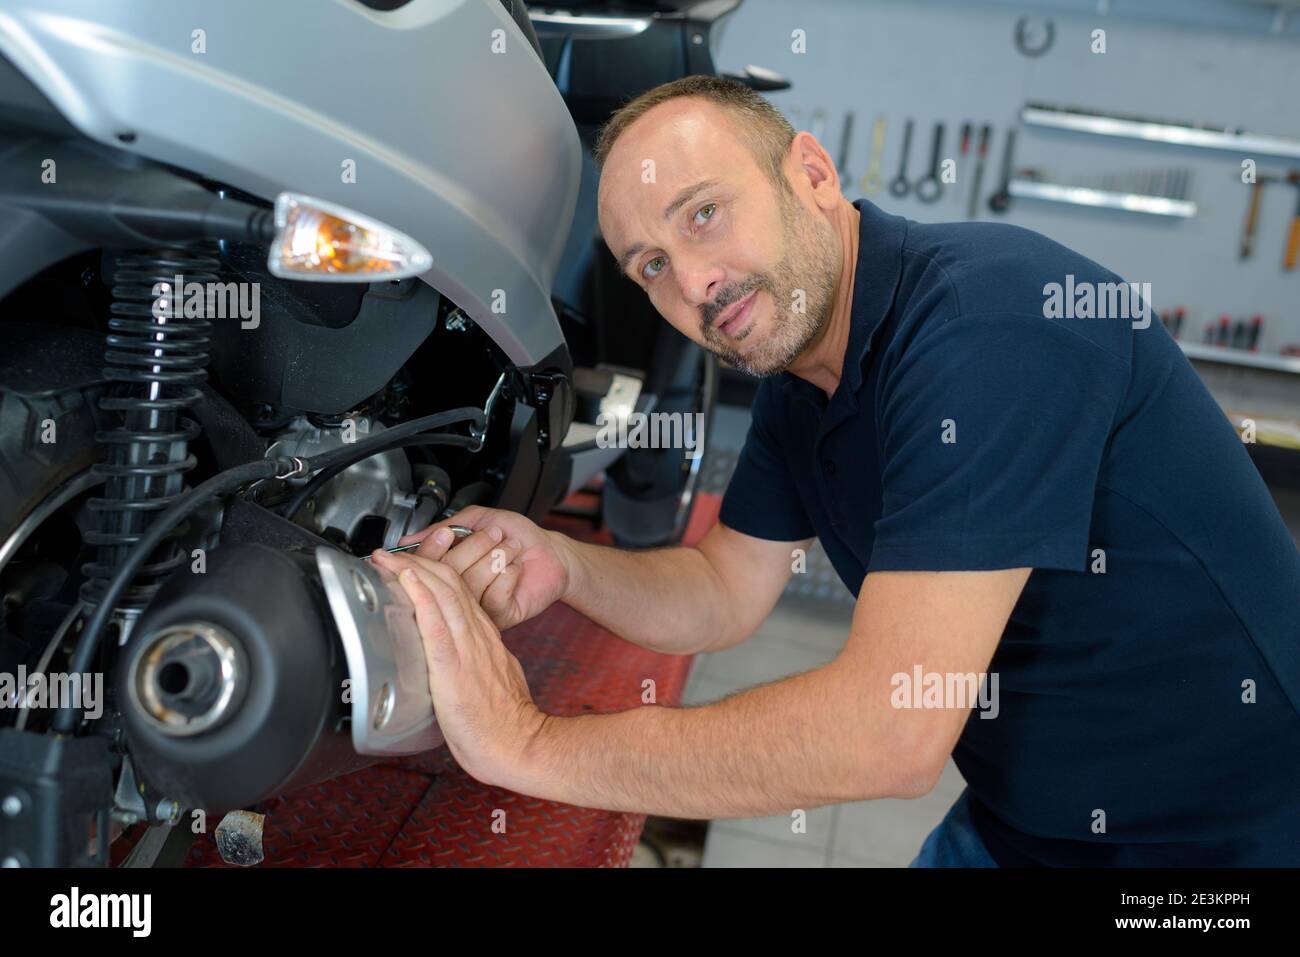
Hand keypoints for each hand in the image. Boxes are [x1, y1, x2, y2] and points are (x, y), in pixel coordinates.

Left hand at [391, 558, 543, 786]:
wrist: (518, 746)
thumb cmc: (502, 725)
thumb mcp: (492, 681)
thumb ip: (475, 665)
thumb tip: (453, 663)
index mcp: (484, 640)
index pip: (458, 593)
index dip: (431, 573)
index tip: (408, 565)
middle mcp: (478, 637)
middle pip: (449, 584)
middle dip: (417, 562)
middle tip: (389, 553)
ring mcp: (468, 649)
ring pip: (442, 595)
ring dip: (412, 570)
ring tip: (388, 557)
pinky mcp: (455, 668)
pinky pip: (437, 624)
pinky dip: (421, 597)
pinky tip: (407, 580)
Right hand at [393, 506, 572, 629]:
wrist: (550, 552)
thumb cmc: (517, 535)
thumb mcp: (478, 520)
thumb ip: (444, 527)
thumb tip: (407, 540)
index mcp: (448, 568)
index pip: (423, 565)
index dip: (432, 549)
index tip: (448, 535)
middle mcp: (458, 589)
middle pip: (447, 573)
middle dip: (475, 546)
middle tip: (495, 534)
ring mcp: (477, 606)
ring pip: (471, 584)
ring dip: (496, 558)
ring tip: (510, 550)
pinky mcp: (498, 617)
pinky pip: (494, 597)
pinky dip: (509, 575)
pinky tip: (515, 570)